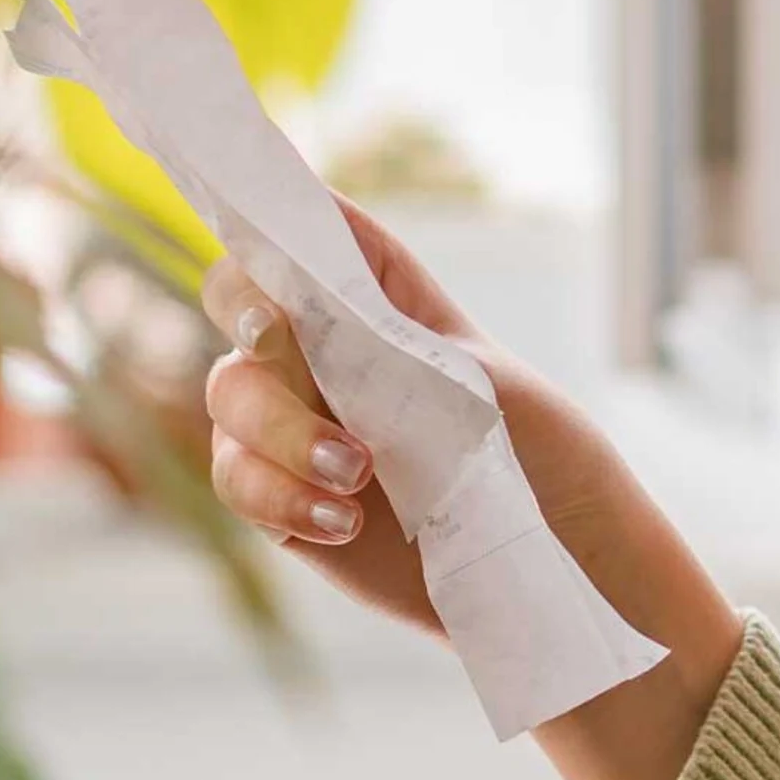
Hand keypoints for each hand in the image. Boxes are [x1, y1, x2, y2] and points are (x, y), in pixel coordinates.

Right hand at [197, 197, 569, 633]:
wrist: (549, 549)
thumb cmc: (531, 446)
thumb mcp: (479, 377)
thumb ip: (396, 334)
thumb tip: (326, 279)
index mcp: (376, 296)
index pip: (300, 239)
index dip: (268, 230)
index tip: (275, 262)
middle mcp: (321, 348)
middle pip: (238, 306)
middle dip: (257, 330)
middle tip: (281, 347)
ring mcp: (291, 420)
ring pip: (229, 397)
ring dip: (283, 432)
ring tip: (359, 476)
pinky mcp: (279, 495)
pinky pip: (237, 480)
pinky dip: (280, 497)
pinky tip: (346, 522)